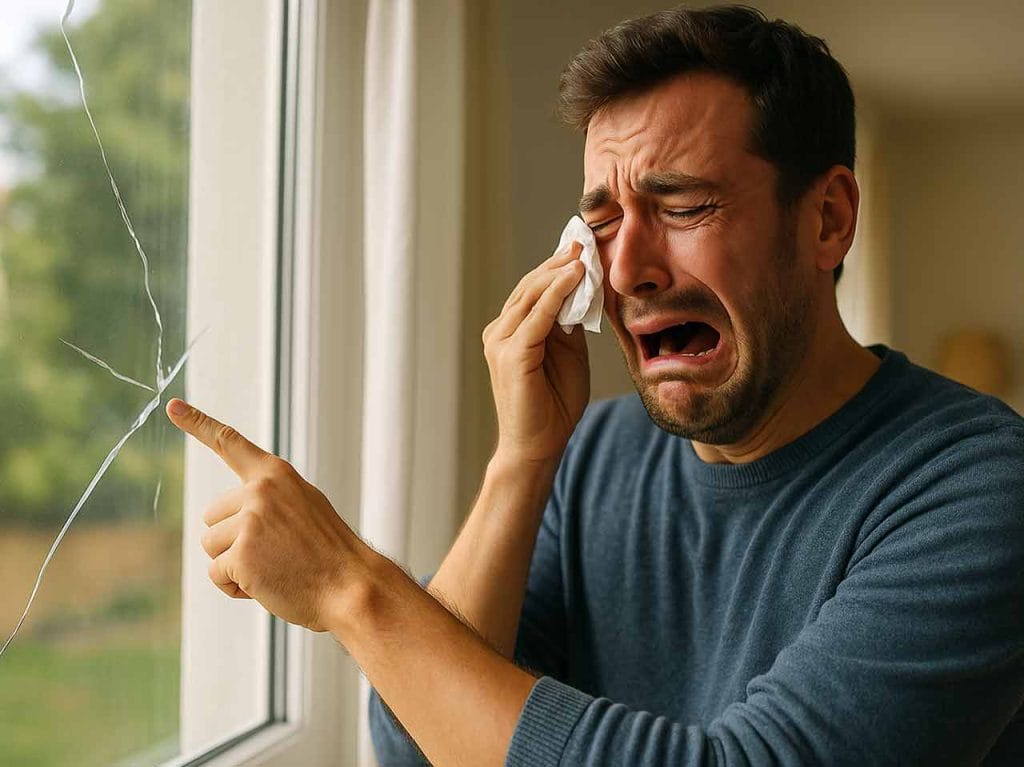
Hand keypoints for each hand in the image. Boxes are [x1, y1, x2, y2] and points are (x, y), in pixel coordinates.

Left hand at [166, 398, 373, 631]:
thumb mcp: (306, 508)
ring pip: (211, 546)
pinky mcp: (240, 554)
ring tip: (275, 568)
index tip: (173, 406)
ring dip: (234, 564)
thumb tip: (233, 518)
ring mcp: (250, 521)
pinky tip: (268, 585)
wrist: (351, 585)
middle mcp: (260, 491)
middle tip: (276, 553)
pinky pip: (217, 574)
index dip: (198, 423)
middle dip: (233, 539)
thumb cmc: (329, 554)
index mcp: (277, 475)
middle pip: (212, 517)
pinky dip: (236, 587)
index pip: (230, 442)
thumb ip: (271, 501)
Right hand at [482, 241, 589, 464]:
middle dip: (559, 262)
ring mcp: (500, 342)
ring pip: (532, 295)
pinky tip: (575, 277)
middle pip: (531, 286)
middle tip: (585, 240)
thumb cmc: (553, 405)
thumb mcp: (567, 354)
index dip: (557, 266)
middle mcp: (499, 332)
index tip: (581, 245)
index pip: (533, 289)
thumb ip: (569, 325)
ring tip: (584, 252)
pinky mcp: (512, 354)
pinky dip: (557, 293)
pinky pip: (537, 316)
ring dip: (560, 272)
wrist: (538, 446)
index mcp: (509, 331)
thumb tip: (582, 292)